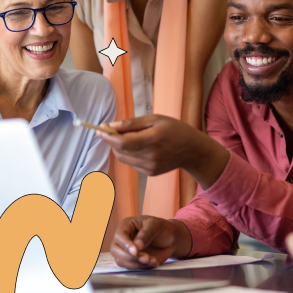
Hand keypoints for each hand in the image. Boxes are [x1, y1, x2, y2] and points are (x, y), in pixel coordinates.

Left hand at [97, 115, 228, 186]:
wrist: (192, 150)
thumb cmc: (175, 129)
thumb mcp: (155, 119)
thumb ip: (132, 124)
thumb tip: (111, 126)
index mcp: (153, 139)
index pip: (123, 142)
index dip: (108, 136)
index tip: (99, 128)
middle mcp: (151, 156)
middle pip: (120, 150)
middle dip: (111, 140)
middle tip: (111, 129)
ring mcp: (150, 167)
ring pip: (123, 158)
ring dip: (119, 147)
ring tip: (128, 136)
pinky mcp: (150, 173)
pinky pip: (131, 163)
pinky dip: (128, 154)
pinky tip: (138, 146)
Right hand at [110, 216, 191, 268]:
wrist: (171, 239)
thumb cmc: (161, 228)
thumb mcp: (156, 225)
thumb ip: (146, 234)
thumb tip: (137, 246)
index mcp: (126, 226)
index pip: (119, 236)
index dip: (125, 244)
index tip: (136, 251)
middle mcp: (123, 239)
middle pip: (115, 250)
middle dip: (129, 257)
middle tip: (145, 257)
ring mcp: (127, 251)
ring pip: (122, 261)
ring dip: (136, 264)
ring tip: (151, 260)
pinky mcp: (132, 261)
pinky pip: (131, 268)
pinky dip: (142, 267)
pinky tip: (153, 261)